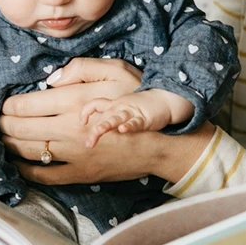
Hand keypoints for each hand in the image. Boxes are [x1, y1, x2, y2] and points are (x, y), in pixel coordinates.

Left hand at [0, 58, 211, 183]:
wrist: (158, 141)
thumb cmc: (138, 101)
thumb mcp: (116, 72)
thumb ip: (81, 70)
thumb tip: (51, 79)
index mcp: (74, 102)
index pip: (26, 105)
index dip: (8, 106)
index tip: (1, 105)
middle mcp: (68, 129)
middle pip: (20, 128)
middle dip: (3, 125)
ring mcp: (72, 154)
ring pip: (27, 150)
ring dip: (8, 144)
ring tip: (0, 139)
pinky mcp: (78, 173)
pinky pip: (43, 174)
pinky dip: (25, 170)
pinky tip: (16, 164)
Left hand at [80, 89, 194, 147]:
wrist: (164, 100)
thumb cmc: (141, 108)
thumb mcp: (122, 110)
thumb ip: (109, 117)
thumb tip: (95, 129)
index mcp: (113, 105)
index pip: (95, 105)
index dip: (85, 112)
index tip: (81, 123)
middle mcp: (120, 107)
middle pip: (103, 114)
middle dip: (94, 129)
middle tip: (88, 143)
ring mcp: (132, 112)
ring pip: (116, 118)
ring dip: (106, 125)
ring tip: (98, 131)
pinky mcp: (144, 118)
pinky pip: (135, 122)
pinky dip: (129, 126)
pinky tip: (123, 130)